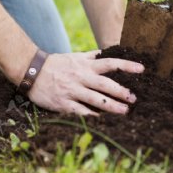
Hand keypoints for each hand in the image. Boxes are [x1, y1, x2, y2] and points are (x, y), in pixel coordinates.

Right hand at [27, 51, 143, 115]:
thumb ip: (91, 56)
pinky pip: (81, 111)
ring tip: (125, 111)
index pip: (110, 63)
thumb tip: (106, 52)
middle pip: (105, 84)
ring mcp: (72, 90)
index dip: (126, 66)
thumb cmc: (56, 64)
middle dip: (121, 91)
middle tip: (134, 98)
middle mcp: (81, 76)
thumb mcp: (74, 56)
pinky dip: (92, 116)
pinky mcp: (64, 103)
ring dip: (112, 106)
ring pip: (95, 99)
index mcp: (85, 65)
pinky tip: (103, 120)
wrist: (32, 71)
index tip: (141, 69)